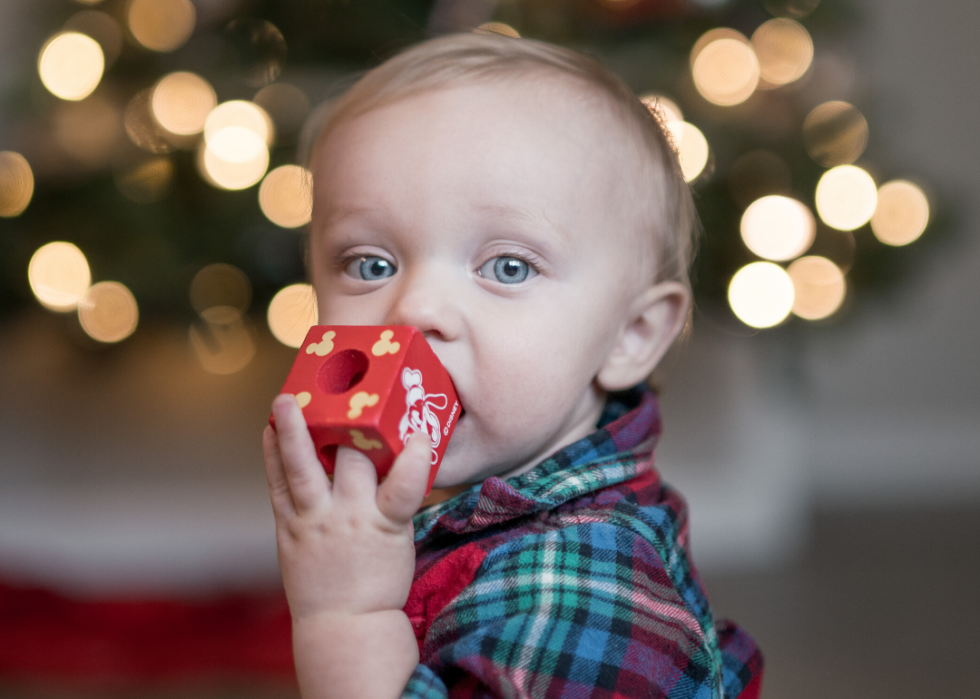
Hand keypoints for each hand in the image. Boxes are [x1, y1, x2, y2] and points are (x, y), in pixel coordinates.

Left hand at [262, 394, 432, 622]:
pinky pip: (278, 486)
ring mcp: (314, 523)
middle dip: (351, 426)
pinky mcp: (289, 529)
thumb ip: (396, 496)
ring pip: (303, 469)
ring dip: (294, 431)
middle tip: (346, 389)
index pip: (406, 486)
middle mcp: (349, 519)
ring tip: (286, 399)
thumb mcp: (401, 537)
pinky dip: (274, 455)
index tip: (420, 435)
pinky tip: (270, 428)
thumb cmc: (380, 578)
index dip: (415, 458)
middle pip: (352, 463)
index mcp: (386, 524)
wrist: (345, 624)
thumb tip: (400, 449)